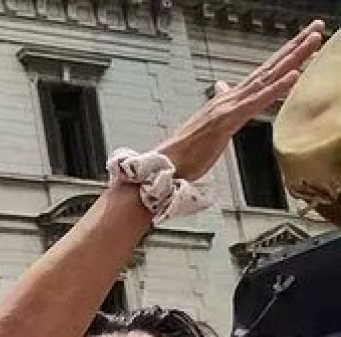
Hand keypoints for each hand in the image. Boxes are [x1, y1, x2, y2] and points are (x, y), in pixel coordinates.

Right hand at [159, 21, 323, 181]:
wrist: (165, 164)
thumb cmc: (185, 152)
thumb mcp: (209, 126)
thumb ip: (221, 105)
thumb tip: (222, 87)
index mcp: (229, 100)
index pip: (263, 73)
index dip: (284, 56)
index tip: (304, 41)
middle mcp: (230, 98)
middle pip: (269, 68)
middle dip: (294, 47)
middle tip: (317, 27)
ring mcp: (229, 108)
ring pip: (267, 78)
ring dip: (292, 59)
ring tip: (313, 41)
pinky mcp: (226, 121)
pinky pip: (256, 102)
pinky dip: (275, 87)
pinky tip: (293, 75)